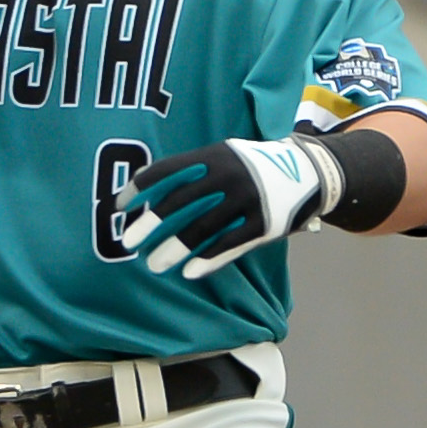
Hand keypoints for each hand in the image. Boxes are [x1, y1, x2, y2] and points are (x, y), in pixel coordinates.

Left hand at [116, 135, 335, 277]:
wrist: (308, 171)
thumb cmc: (253, 166)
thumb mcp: (225, 156)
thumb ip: (192, 170)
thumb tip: (145, 186)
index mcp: (214, 156)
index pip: (167, 170)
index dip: (139, 188)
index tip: (118, 206)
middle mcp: (228, 176)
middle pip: (178, 204)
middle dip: (149, 225)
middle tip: (127, 243)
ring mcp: (246, 201)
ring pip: (200, 230)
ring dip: (173, 250)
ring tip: (154, 264)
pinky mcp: (263, 225)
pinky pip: (228, 246)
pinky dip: (206, 260)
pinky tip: (188, 272)